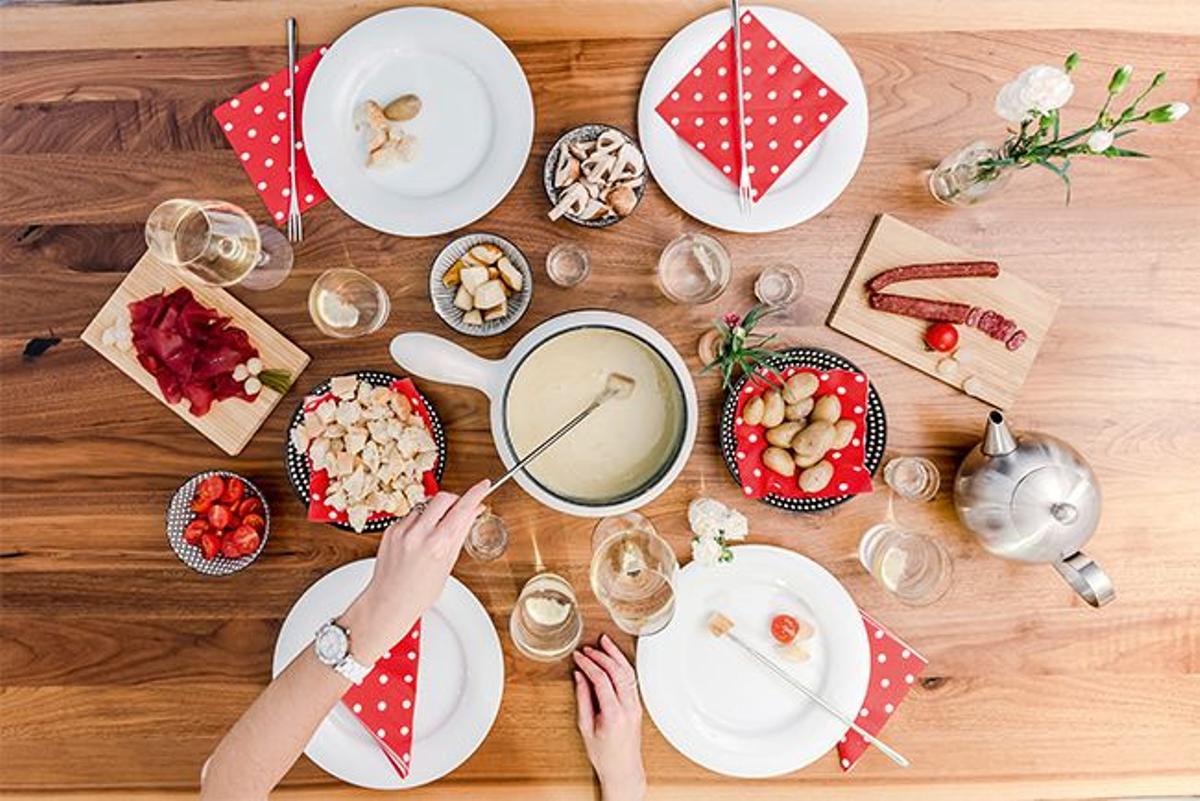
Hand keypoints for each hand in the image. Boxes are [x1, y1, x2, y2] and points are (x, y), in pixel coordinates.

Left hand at [341, 480, 488, 661]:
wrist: (389, 601)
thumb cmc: (419, 592)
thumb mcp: (447, 564)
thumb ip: (460, 534)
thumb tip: (473, 513)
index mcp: (437, 545)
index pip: (462, 509)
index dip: (476, 493)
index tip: (484, 485)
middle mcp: (418, 534)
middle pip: (443, 497)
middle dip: (454, 499)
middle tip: (459, 509)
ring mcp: (402, 530)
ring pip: (425, 505)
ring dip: (434, 512)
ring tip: (433, 533)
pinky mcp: (390, 530)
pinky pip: (410, 515)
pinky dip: (418, 521)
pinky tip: (417, 539)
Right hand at [573, 635, 645, 800]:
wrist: (623, 769)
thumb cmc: (604, 754)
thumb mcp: (586, 727)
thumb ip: (583, 699)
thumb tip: (579, 676)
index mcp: (614, 715)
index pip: (601, 679)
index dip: (589, 664)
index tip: (578, 656)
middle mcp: (629, 708)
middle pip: (617, 672)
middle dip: (602, 656)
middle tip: (588, 648)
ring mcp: (636, 706)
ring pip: (628, 672)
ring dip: (615, 655)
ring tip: (605, 642)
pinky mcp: (637, 705)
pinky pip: (631, 679)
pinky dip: (622, 665)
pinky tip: (614, 658)